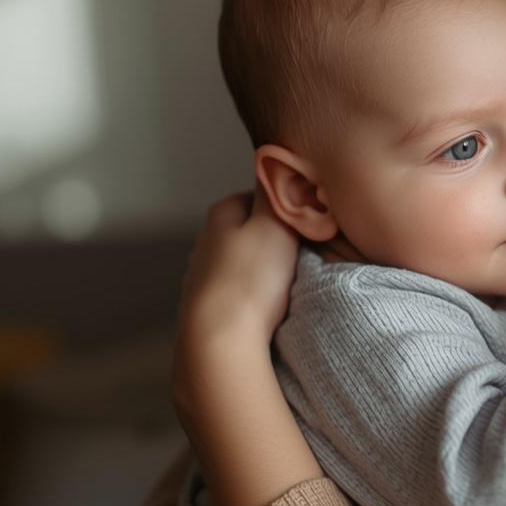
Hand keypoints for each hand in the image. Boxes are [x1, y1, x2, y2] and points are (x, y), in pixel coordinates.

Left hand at [178, 188, 299, 339]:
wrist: (220, 341)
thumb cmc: (250, 278)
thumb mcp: (274, 223)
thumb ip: (276, 192)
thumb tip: (276, 165)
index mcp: (220, 216)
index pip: (256, 195)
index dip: (282, 205)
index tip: (304, 220)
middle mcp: (204, 243)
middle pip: (248, 230)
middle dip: (272, 238)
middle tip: (302, 252)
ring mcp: (201, 278)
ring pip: (241, 263)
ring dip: (261, 269)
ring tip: (286, 284)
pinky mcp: (205, 309)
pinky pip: (236, 292)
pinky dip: (251, 295)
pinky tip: (266, 308)